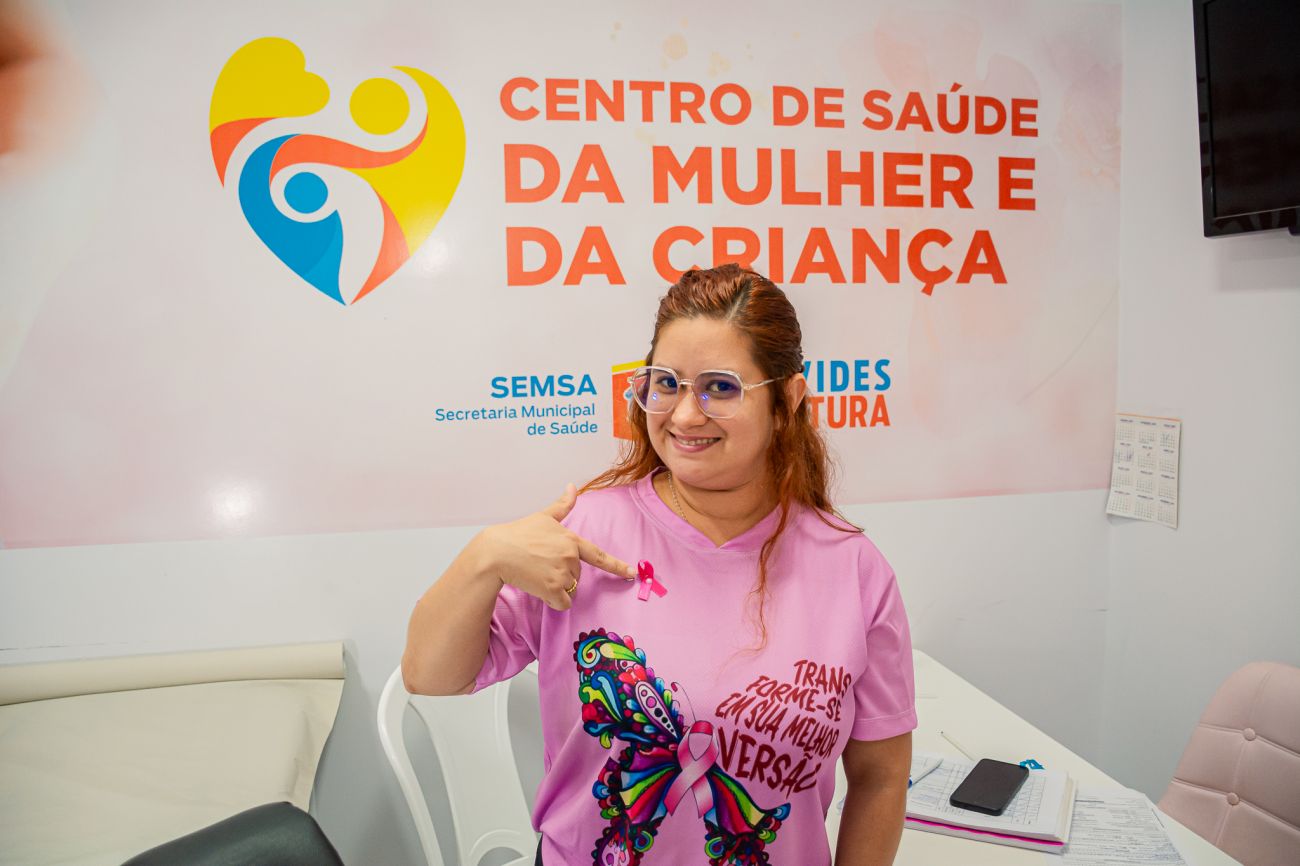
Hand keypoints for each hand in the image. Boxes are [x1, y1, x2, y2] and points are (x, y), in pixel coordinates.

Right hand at [474, 484, 635, 609]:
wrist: (496, 552)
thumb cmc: (518, 534)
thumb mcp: (543, 517)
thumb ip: (563, 505)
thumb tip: (573, 486)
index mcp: (571, 540)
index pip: (599, 555)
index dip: (617, 566)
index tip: (632, 572)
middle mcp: (570, 556)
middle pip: (576, 575)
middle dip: (563, 574)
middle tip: (541, 564)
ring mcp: (562, 573)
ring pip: (569, 590)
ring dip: (556, 588)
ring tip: (537, 574)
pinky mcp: (553, 589)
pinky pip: (563, 603)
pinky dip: (554, 601)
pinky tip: (538, 588)